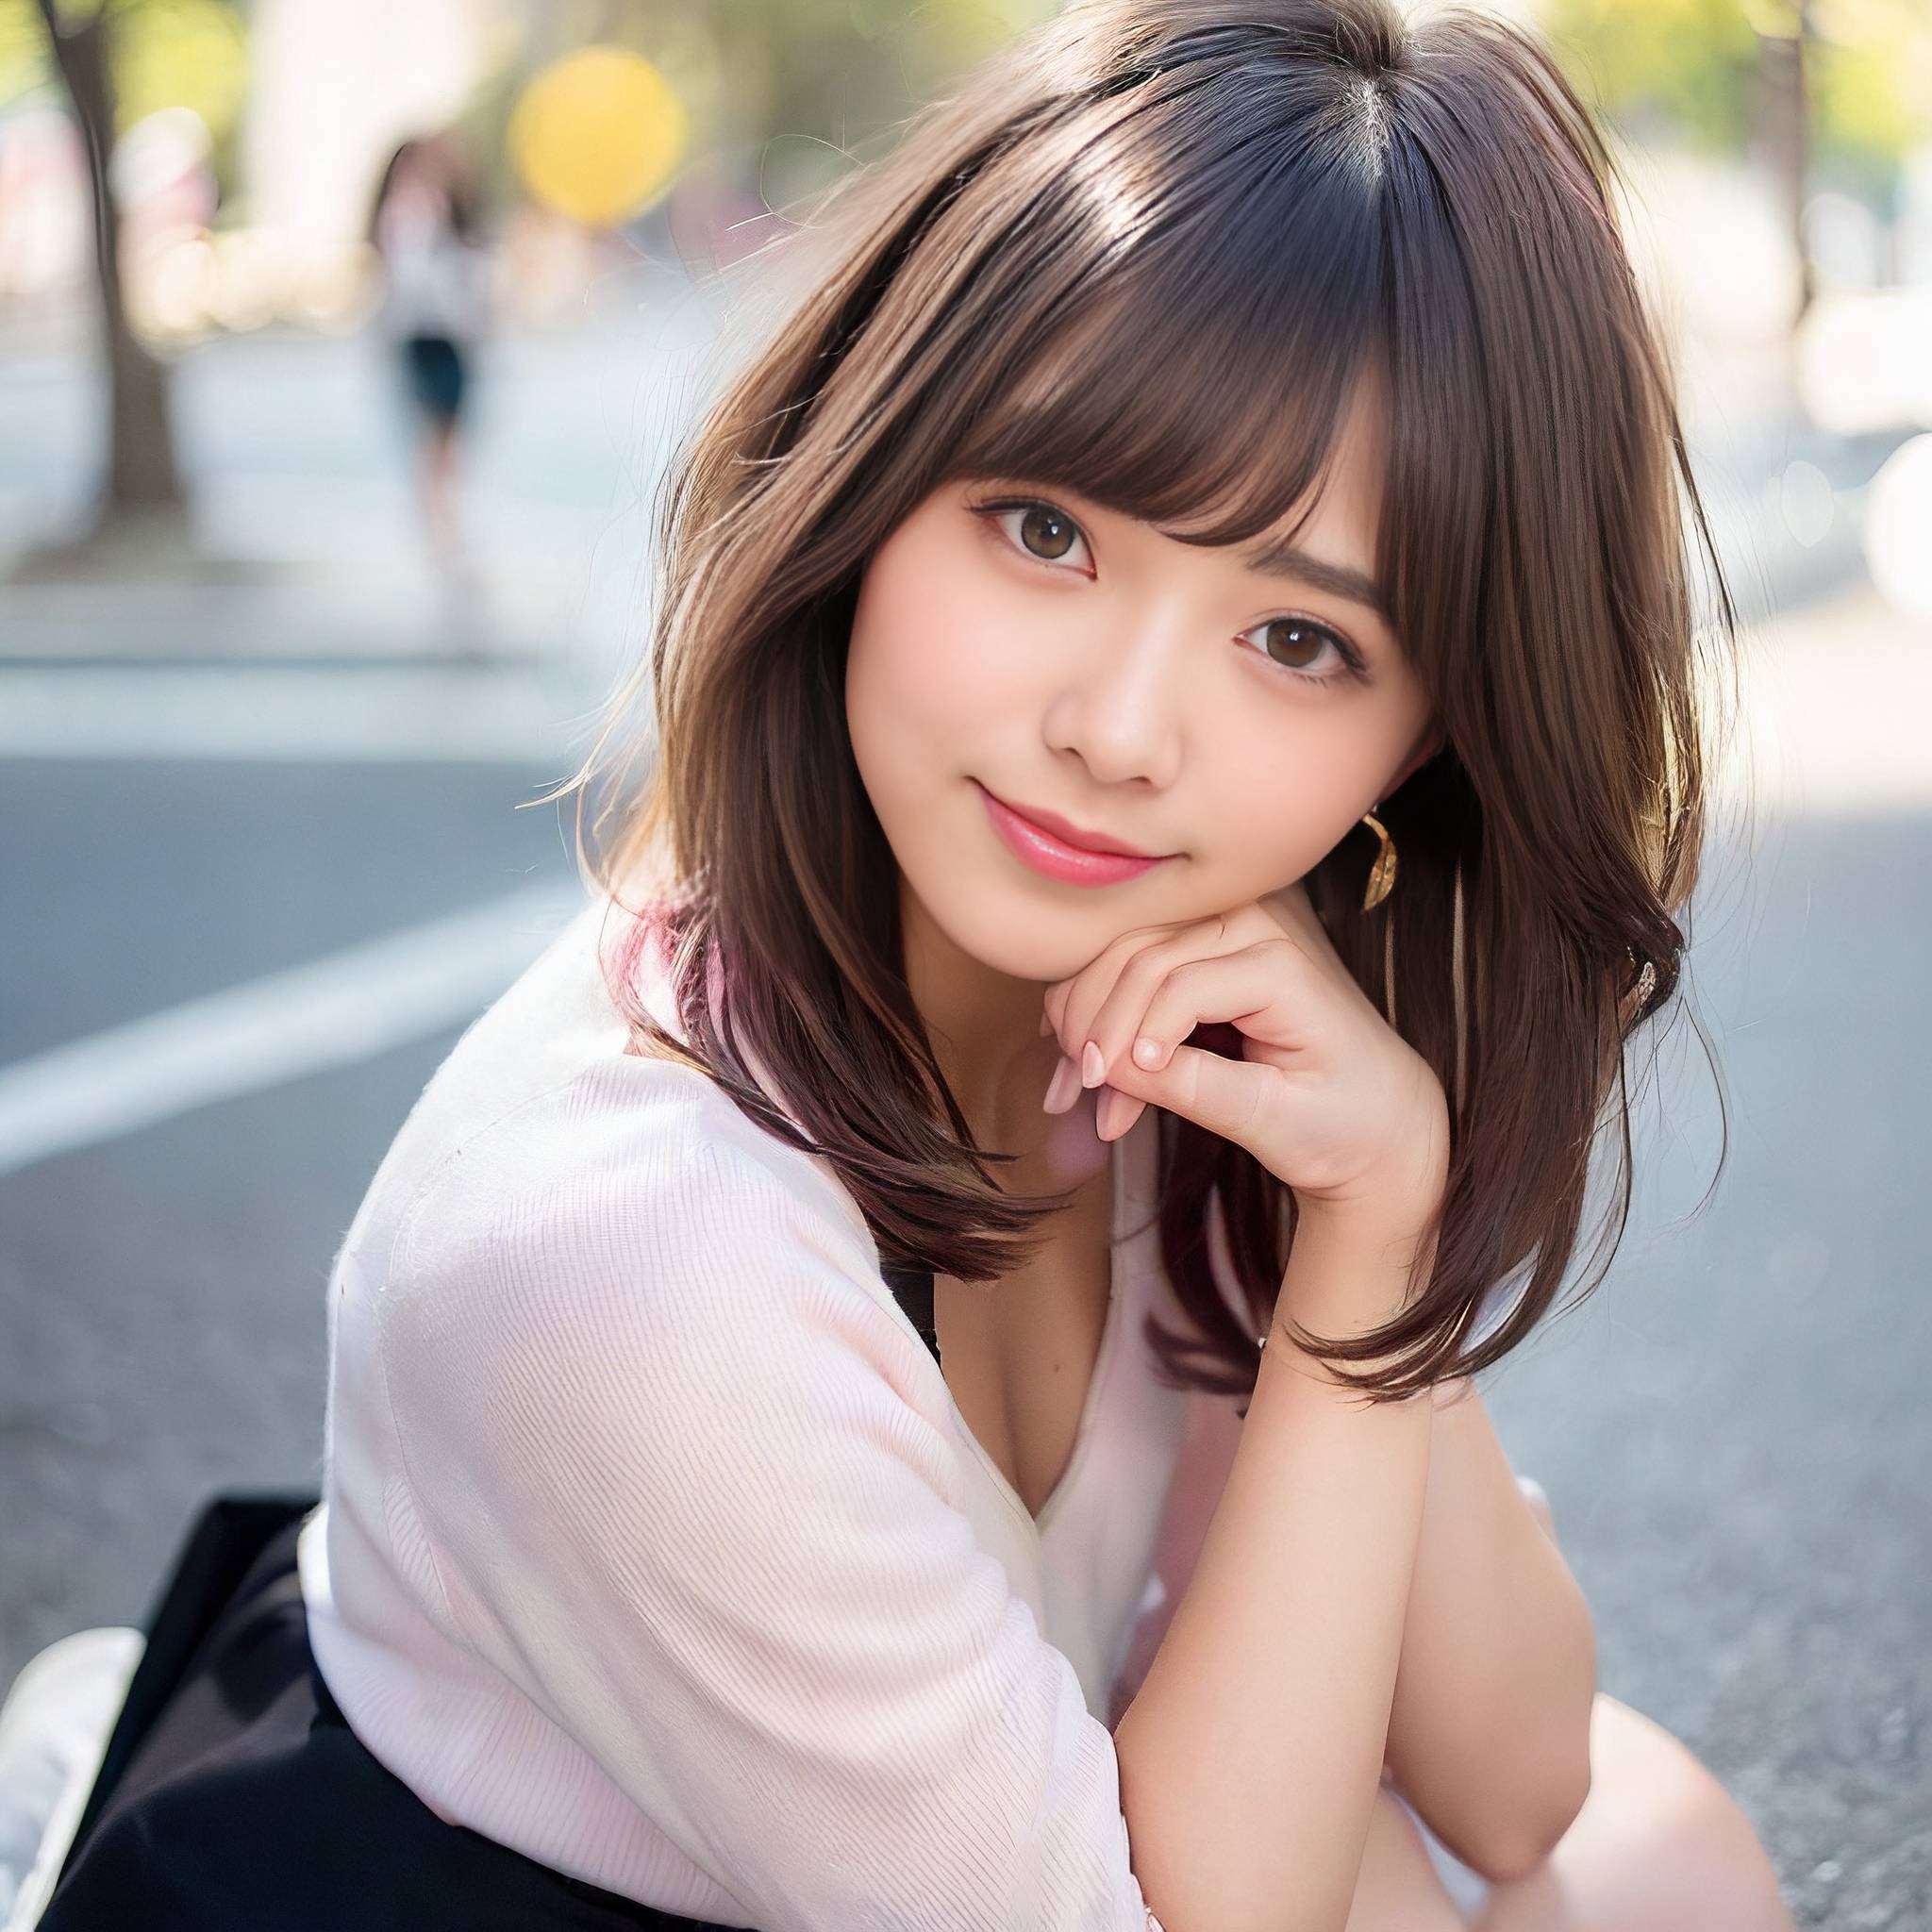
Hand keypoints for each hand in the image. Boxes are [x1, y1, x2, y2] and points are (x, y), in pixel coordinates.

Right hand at [1040, 881, 1447, 1220]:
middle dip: (1095, 1030)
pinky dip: (1097, 1013)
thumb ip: (1194, 1088)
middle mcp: (1256, 926)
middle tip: (1071, 1096)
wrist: (1380, 1114)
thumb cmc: (1343, 1120)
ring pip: (1124, 956)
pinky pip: (1132, 965)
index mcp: (1283, 965)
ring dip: (1085, 1021)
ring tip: (1068, 1093)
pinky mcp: (1207, 945)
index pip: (1178, 983)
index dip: (1129, 1035)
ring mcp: (1229, 928)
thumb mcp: (1273, 1119)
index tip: (1104, 1092)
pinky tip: (1076, 1065)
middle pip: (1140, 958)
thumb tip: (1112, 1067)